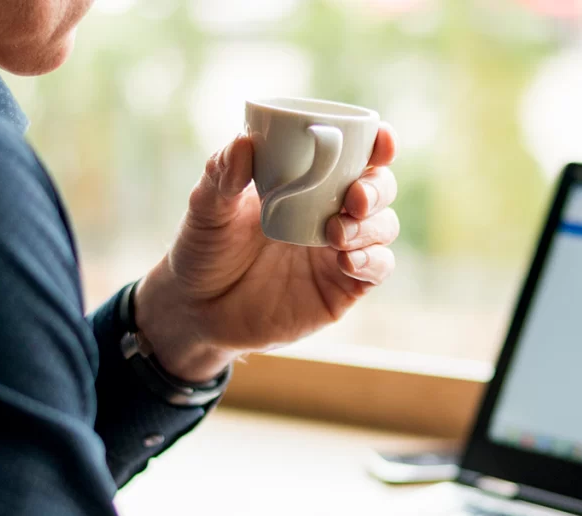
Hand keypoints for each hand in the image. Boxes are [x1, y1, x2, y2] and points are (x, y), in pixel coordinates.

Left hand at [133, 126, 399, 381]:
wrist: (198, 309)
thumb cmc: (204, 249)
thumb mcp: (206, 207)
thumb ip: (223, 174)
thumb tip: (244, 142)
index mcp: (307, 182)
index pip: (356, 155)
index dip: (378, 144)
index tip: (380, 140)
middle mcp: (331, 212)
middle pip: (380, 189)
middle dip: (377, 188)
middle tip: (353, 197)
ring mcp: (339, 251)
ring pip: (383, 228)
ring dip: (371, 226)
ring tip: (335, 233)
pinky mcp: (342, 289)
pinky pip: (377, 270)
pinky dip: (372, 261)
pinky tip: (347, 260)